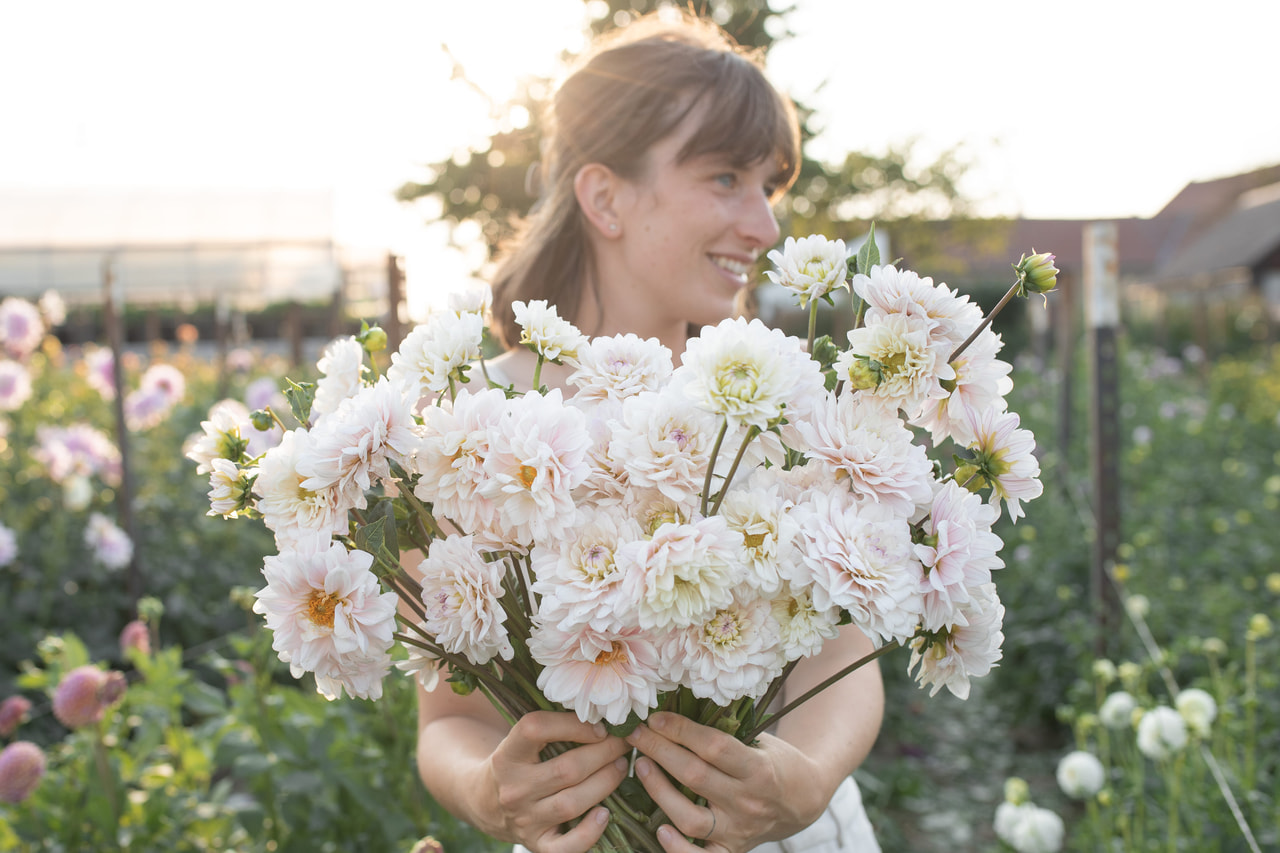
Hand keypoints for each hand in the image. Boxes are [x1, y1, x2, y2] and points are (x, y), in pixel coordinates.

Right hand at [482, 710, 631, 852]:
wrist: (485, 802)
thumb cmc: (517, 763)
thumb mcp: (520, 741)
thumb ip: (551, 727)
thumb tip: (601, 715)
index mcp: (507, 755)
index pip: (536, 729)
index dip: (573, 724)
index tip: (599, 725)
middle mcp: (514, 789)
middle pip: (567, 769)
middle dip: (604, 752)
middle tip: (624, 742)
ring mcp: (525, 820)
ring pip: (572, 802)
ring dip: (605, 783)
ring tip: (621, 767)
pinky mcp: (536, 844)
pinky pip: (566, 847)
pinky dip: (589, 833)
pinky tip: (605, 814)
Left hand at [624, 712, 834, 852]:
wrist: (804, 800)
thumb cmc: (776, 762)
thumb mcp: (761, 740)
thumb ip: (727, 732)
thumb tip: (677, 707)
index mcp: (759, 770)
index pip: (713, 747)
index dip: (680, 730)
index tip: (656, 717)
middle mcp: (748, 802)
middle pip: (695, 776)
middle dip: (660, 750)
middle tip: (637, 734)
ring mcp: (738, 830)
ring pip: (690, 818)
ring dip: (659, 791)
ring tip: (641, 766)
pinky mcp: (732, 850)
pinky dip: (678, 849)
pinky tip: (660, 829)